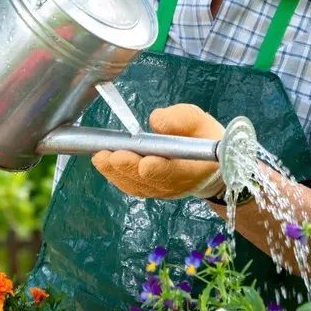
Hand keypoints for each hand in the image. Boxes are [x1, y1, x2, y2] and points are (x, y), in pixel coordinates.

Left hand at [92, 104, 225, 199]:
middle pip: (150, 181)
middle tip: (109, 155)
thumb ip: (179, 119)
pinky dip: (117, 177)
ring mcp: (162, 191)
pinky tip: (105, 164)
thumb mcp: (199, 120)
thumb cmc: (203, 138)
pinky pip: (132, 187)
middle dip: (128, 168)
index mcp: (194, 168)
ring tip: (101, 158)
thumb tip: (155, 122)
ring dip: (117, 173)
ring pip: (137, 186)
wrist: (209, 165)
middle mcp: (177, 185)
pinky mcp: (151, 191)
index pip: (175, 172)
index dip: (159, 169)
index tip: (145, 163)